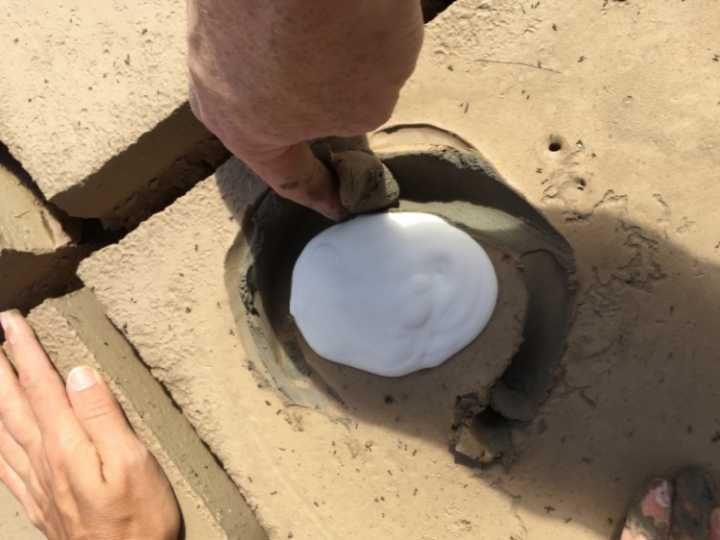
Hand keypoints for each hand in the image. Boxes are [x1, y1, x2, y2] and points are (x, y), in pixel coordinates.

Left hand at [0, 310, 179, 539]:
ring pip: (4, 431)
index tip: (11, 321)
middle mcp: (44, 461)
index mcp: (67, 445)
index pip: (42, 387)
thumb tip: (79, 373)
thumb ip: (103, 416)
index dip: (25, 352)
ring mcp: (38, 485)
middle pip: (15, 404)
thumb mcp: (133, 463)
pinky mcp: (41, 504)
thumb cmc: (139, 520)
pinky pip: (6, 465)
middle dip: (2, 366)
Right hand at [187, 0, 422, 218]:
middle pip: (266, 118)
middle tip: (340, 136)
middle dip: (306, 129)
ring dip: (299, 73)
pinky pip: (264, 22)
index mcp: (243, 129)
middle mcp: (211, 81)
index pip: (288, 178)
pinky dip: (293, 30)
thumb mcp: (367, 100)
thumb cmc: (336, 36)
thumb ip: (354, 114)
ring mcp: (208, 28)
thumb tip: (341, 93)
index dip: (322, 194)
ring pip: (260, 67)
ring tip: (338, 66)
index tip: (341, 204)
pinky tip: (321, 20)